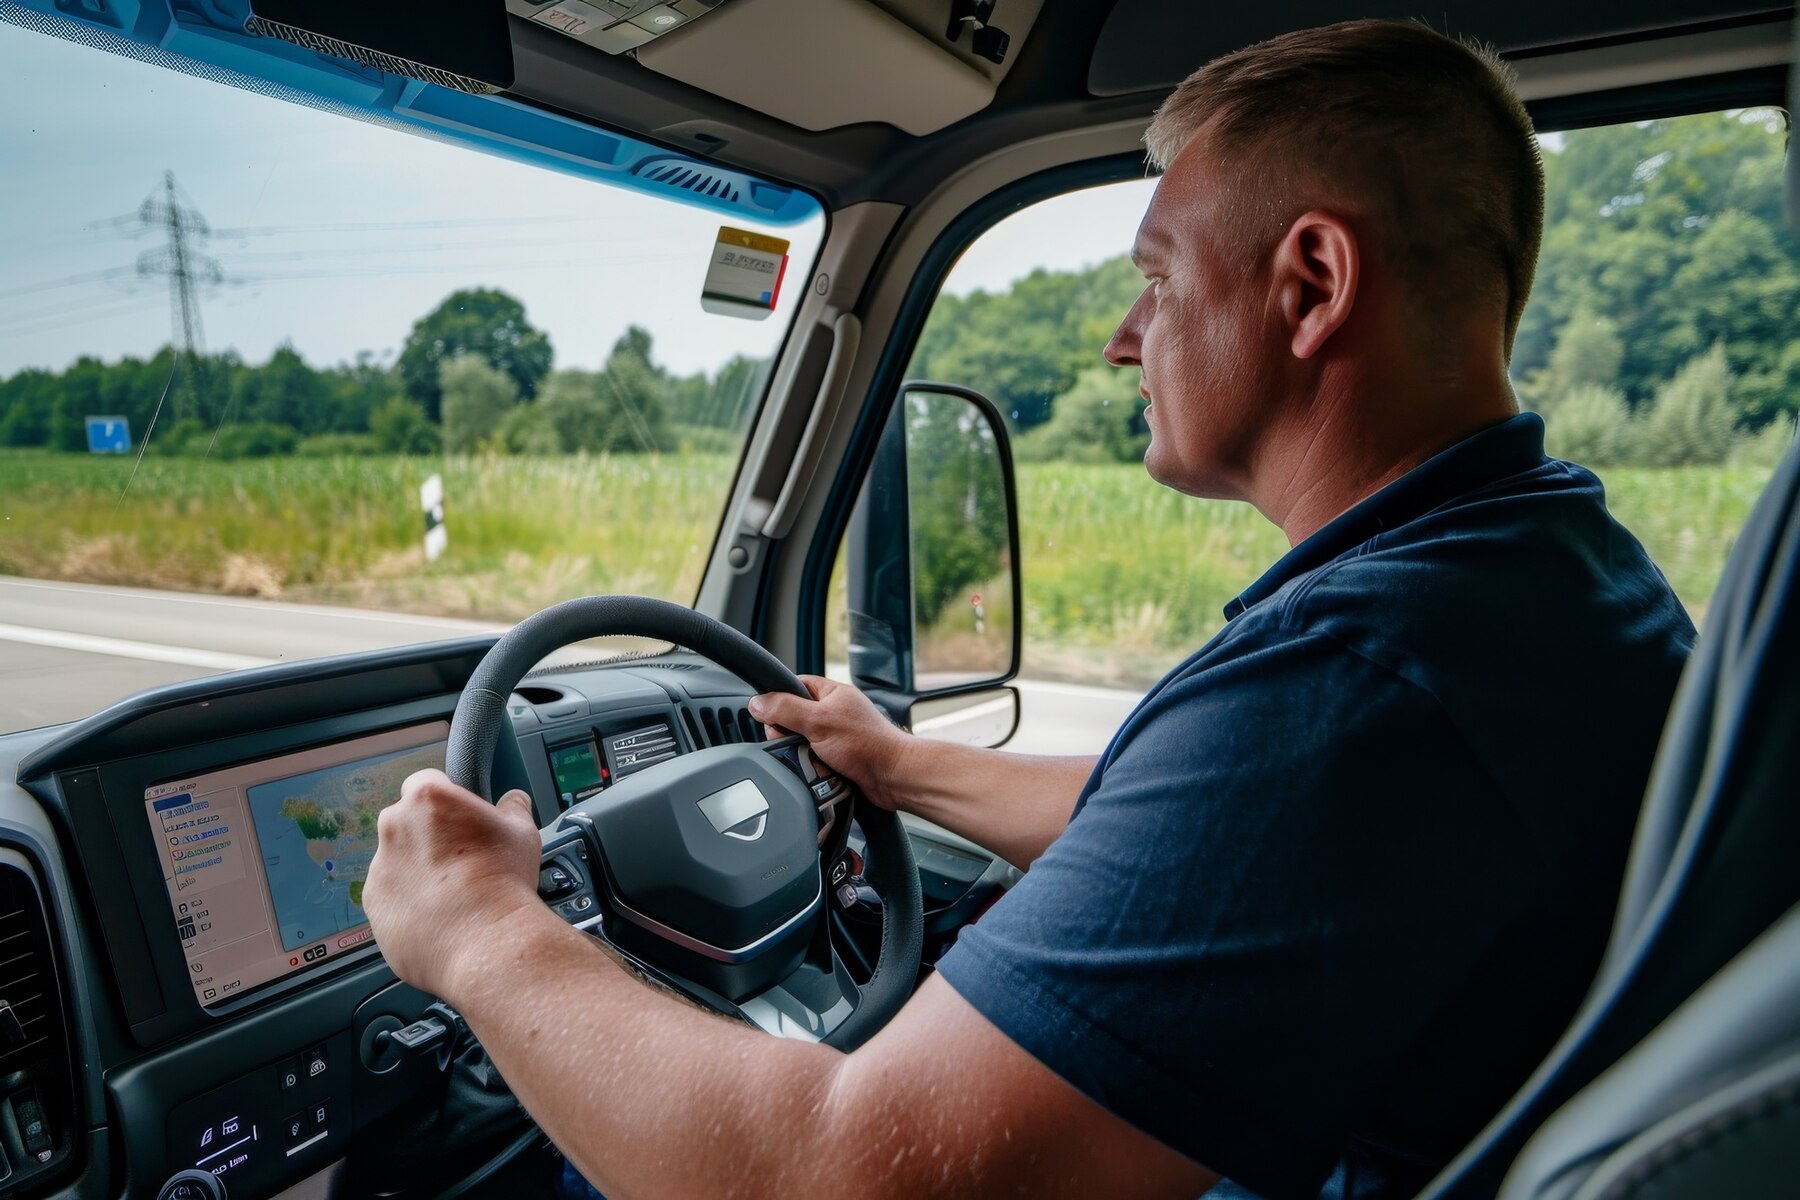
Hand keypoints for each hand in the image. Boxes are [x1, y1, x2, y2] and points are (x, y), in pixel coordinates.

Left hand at [363, 769, 548, 998]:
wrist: (486, 943)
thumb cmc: (503, 882)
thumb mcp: (523, 831)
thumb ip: (513, 807)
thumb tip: (513, 801)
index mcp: (427, 799)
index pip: (426, 781)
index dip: (446, 800)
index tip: (461, 819)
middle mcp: (394, 828)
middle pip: (407, 822)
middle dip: (429, 836)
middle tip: (462, 860)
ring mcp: (379, 869)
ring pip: (398, 862)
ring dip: (418, 872)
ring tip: (453, 896)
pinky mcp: (374, 907)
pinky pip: (391, 898)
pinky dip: (409, 905)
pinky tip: (439, 918)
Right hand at [747, 676, 911, 812]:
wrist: (893, 777)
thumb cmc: (867, 744)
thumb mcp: (818, 721)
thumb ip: (785, 709)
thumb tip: (757, 702)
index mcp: (830, 693)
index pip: (792, 687)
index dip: (777, 702)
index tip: (772, 719)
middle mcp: (833, 712)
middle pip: (791, 720)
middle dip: (790, 736)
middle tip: (799, 743)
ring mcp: (836, 736)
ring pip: (799, 744)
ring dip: (803, 756)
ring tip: (816, 761)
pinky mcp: (837, 757)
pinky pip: (812, 762)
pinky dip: (813, 768)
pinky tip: (822, 772)